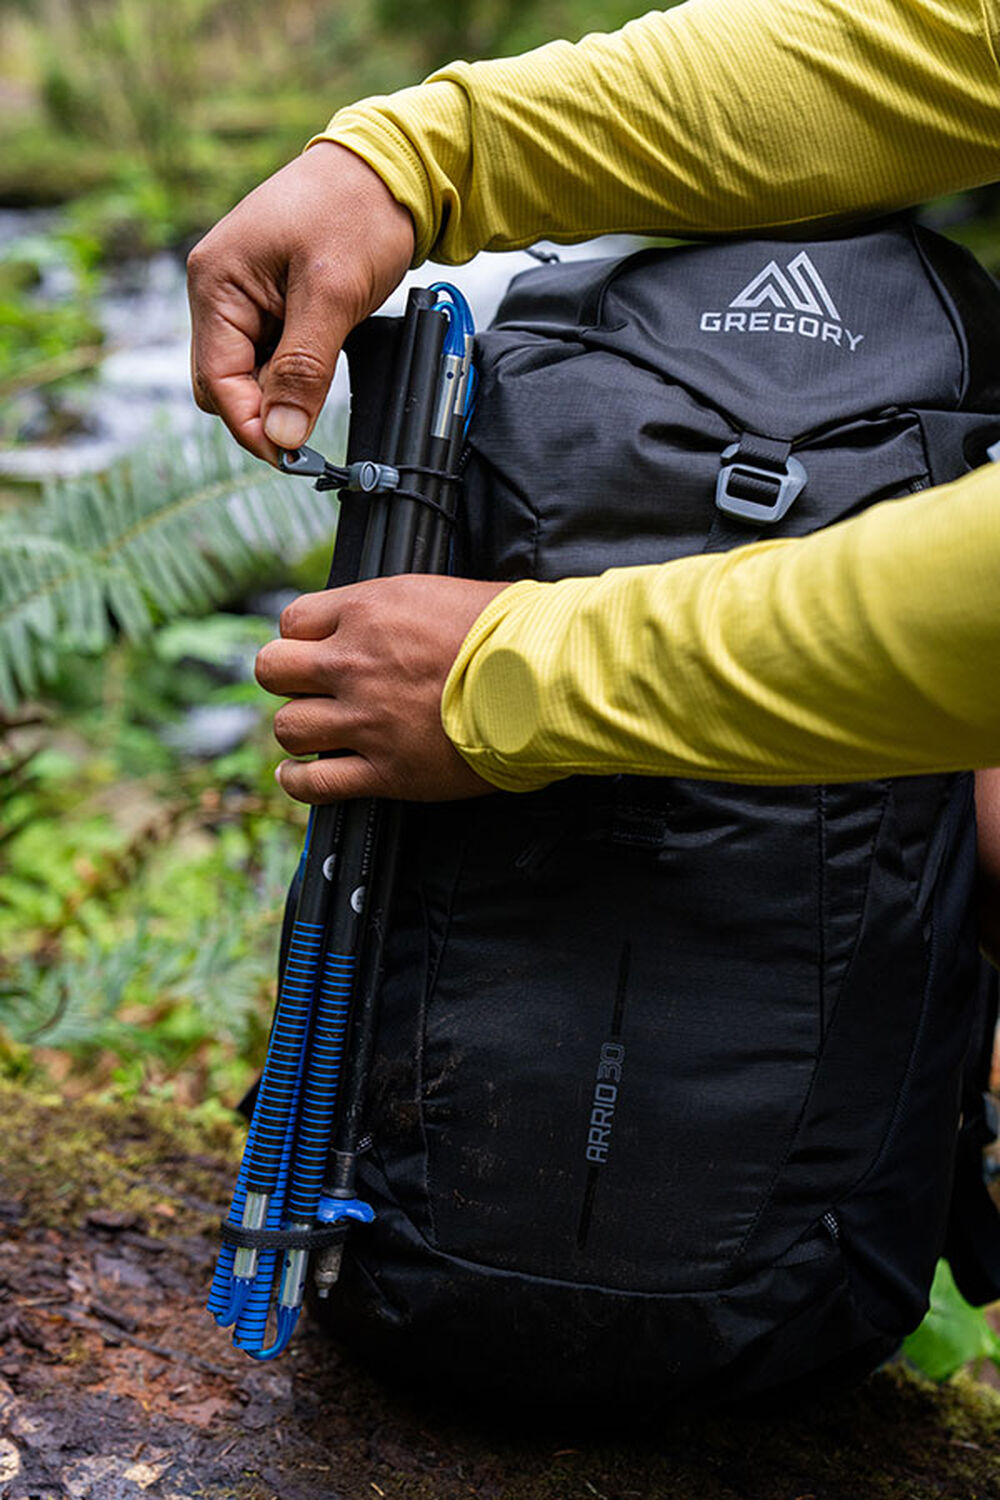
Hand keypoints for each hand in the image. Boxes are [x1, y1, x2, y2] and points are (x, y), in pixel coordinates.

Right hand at [187, 143, 414, 463]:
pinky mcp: (270, 301)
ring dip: (284, 389)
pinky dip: (295, 370)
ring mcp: (243, 296)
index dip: (253, 426)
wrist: (391, 169)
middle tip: (311, 427)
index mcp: (216, 284)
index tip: (292, 458)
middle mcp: (218, 291)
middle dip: (265, 411)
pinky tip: (324, 359)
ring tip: (326, 375)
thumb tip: (280, 434)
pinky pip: (270, 354)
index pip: (217, 383)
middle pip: (225, 384)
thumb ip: (302, 368)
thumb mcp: (332, 295)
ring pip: (249, 373)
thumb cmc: (357, 212)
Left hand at [255, 575, 510, 801]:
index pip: (293, 621)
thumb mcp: (442, 594)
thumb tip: (385, 622)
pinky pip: (314, 784)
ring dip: (299, 730)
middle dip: (288, 680)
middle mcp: (354, 664)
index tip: (318, 649)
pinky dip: (300, 782)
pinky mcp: (385, 770)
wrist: (542, 679)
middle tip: (311, 688)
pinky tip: (303, 775)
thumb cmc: (510, 632)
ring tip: (315, 733)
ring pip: (288, 727)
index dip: (303, 637)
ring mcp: (365, 720)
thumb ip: (396, 611)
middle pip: (274, 671)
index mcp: (368, 612)